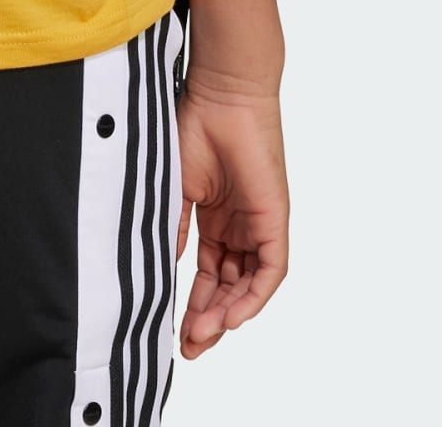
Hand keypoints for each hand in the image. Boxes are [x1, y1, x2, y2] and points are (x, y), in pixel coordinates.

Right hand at [177, 75, 287, 357]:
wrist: (221, 96)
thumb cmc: (192, 127)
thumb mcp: (174, 187)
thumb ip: (175, 227)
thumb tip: (166, 265)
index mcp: (214, 218)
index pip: (208, 272)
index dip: (193, 301)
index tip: (175, 327)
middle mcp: (239, 227)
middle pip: (228, 286)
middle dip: (209, 318)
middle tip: (188, 345)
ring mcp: (258, 226)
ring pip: (249, 285)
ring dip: (227, 313)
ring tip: (202, 336)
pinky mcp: (274, 222)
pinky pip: (270, 271)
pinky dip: (252, 296)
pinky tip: (231, 316)